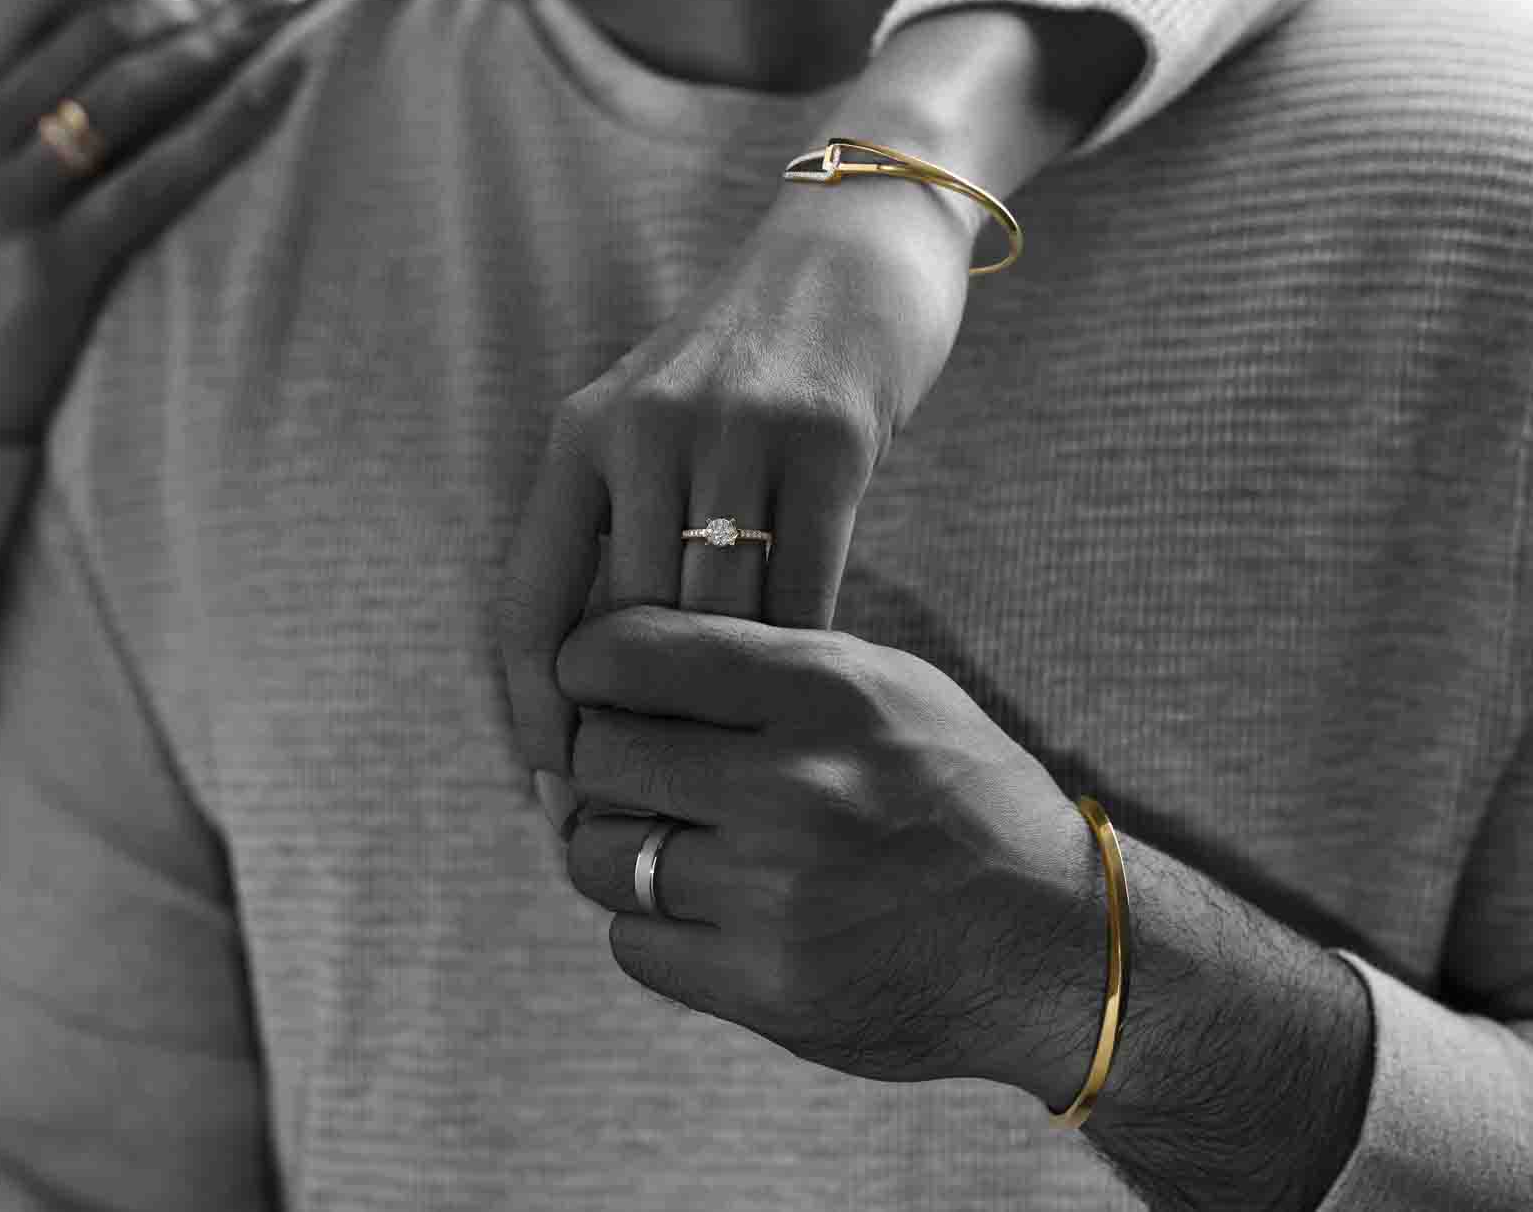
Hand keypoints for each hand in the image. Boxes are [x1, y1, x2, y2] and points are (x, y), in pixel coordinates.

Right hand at [0, 0, 311, 439]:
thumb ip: (22, 99)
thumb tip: (132, 19)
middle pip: (97, 32)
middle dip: (193, 3)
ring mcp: (3, 202)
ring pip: (129, 91)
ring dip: (219, 40)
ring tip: (285, 12)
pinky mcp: (48, 265)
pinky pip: (157, 177)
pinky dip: (229, 121)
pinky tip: (281, 84)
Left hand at [498, 170, 979, 796]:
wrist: (854, 244)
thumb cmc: (752, 358)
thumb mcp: (655, 419)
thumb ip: (618, 524)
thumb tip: (590, 677)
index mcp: (582, 434)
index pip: (530, 601)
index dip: (534, 712)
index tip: (558, 794)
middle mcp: (643, 429)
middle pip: (623, 629)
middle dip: (634, 735)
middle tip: (657, 818)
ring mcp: (735, 429)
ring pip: (715, 618)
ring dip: (726, 713)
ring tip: (735, 786)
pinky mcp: (829, 435)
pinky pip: (806, 583)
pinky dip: (803, 658)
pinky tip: (814, 705)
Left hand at [554, 606, 1089, 1093]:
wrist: (1051, 940)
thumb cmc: (953, 790)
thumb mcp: (883, 683)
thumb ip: (761, 660)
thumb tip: (617, 654)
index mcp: (822, 688)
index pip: (628, 653)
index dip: (590, 664)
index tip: (599, 682)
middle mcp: (793, 785)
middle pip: (599, 754)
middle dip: (604, 758)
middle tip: (637, 767)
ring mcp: (776, 894)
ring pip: (599, 854)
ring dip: (618, 845)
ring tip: (671, 837)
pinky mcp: (767, 987)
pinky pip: (633, 942)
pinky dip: (650, 923)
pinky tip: (703, 905)